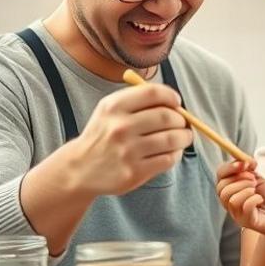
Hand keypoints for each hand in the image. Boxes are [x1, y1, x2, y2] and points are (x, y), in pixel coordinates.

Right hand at [66, 82, 193, 195]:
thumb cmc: (103, 135)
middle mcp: (120, 127)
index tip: (176, 102)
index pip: (153, 93)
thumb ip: (139, 101)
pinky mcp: (134, 172)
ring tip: (183, 137)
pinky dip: (176, 154)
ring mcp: (127, 151)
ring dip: (184, 137)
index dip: (171, 96)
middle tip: (183, 123)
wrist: (80, 168)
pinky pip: (167, 159)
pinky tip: (172, 152)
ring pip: (171, 139)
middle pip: (167, 117)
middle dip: (181, 119)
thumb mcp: (110, 110)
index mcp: (114, 107)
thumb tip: (176, 102)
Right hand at [216, 160, 264, 239]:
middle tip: (254, 180)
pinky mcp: (247, 222)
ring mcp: (237, 214)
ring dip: (246, 189)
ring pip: (231, 199)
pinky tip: (260, 200)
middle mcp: (229, 203)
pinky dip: (254, 199)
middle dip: (240, 179)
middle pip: (221, 188)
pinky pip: (245, 207)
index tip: (244, 163)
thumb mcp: (259, 179)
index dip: (230, 167)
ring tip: (256, 191)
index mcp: (230, 189)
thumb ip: (249, 170)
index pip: (220, 175)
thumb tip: (243, 160)